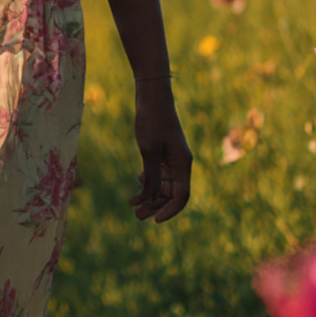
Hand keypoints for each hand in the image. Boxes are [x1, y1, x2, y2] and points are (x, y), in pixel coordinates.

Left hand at [128, 80, 191, 222]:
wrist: (152, 95)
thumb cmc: (152, 120)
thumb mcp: (149, 151)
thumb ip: (152, 177)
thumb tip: (152, 201)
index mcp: (183, 164)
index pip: (181, 197)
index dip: (169, 211)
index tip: (154, 221)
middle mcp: (181, 163)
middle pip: (171, 194)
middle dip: (155, 205)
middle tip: (136, 215)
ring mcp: (172, 158)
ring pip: (164, 185)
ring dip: (150, 195)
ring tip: (132, 203)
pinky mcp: (163, 151)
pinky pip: (159, 173)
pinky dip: (149, 181)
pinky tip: (138, 182)